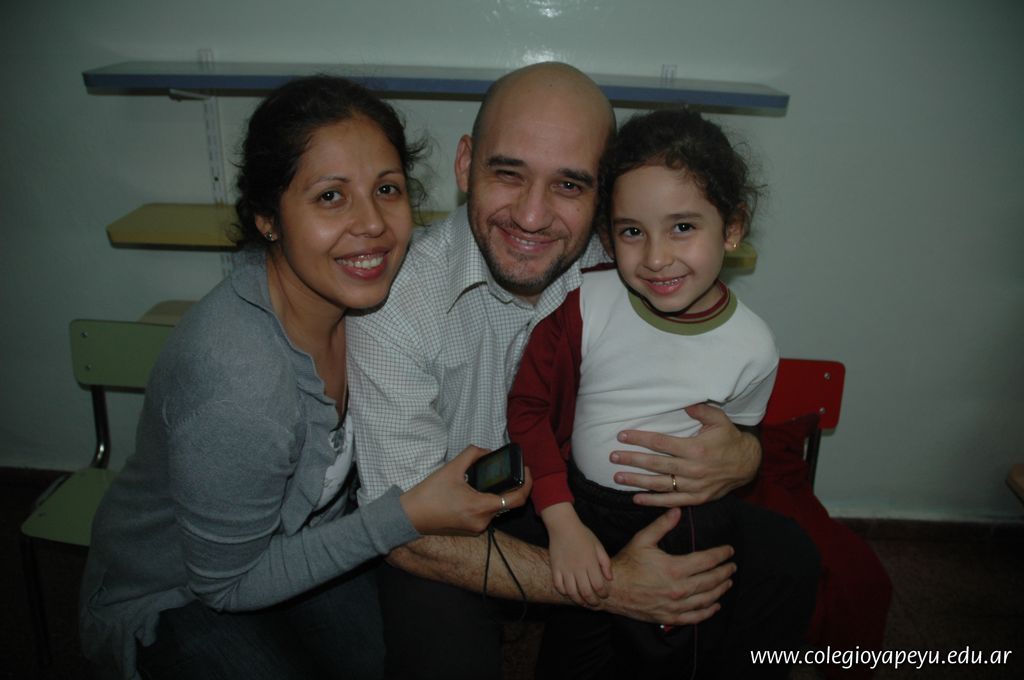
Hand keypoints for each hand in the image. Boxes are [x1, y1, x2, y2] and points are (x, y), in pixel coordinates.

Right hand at [400, 445, 532, 535]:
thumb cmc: (429, 494)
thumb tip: (486, 451)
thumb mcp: (451, 468)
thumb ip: (472, 454)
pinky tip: (474, 491)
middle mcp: (482, 522)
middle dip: (508, 485)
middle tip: (503, 470)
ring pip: (496, 508)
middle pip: (507, 502)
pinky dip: (485, 502)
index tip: (526, 470)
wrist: (410, 516)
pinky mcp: (470, 531)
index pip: (516, 499)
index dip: (526, 484)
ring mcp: (476, 529)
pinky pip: (486, 514)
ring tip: (484, 479)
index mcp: (480, 507)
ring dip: (495, 493)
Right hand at [542, 503, 612, 606]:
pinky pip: (558, 585)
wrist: (563, 526)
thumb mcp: (598, 545)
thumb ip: (605, 562)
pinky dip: (564, 592)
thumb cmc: (583, 535)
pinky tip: (569, 593)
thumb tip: (610, 578)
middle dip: (592, 602)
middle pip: (586, 592)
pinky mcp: (555, 568)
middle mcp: (578, 568)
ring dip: (578, 600)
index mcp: (590, 562)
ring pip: (572, 592)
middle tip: (595, 604)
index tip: (604, 596)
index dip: (603, 594)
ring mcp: (565, 569)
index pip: (598, 585)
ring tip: (583, 602)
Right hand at [599, 508, 735, 624]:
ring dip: (720, 590)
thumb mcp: (642, 540)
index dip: (721, 555)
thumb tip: (677, 511)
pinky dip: (707, 612)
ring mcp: (675, 605)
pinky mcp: (669, 617)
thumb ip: (662, 525)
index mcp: (674, 568)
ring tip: (728, 583)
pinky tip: (715, 606)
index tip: (729, 551)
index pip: (707, 560)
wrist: (611, 590)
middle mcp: (678, 588)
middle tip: (732, 566)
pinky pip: (694, 617)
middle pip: (711, 580)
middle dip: (725, 572)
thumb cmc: (626, 563)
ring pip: (706, 599)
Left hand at [610, 403, 760, 506]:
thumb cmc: (729, 438)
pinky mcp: (697, 498)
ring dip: (637, 481)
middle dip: (632, 460)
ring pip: (660, 484)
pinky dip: (653, 501)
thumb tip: (682, 403)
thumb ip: (700, 410)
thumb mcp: (719, 419)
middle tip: (612, 457)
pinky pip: (671, 501)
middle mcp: (692, 469)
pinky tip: (636, 499)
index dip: (639, 439)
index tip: (622, 436)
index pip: (660, 443)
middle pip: (655, 464)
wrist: (747, 464)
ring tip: (617, 477)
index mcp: (695, 448)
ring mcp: (694, 486)